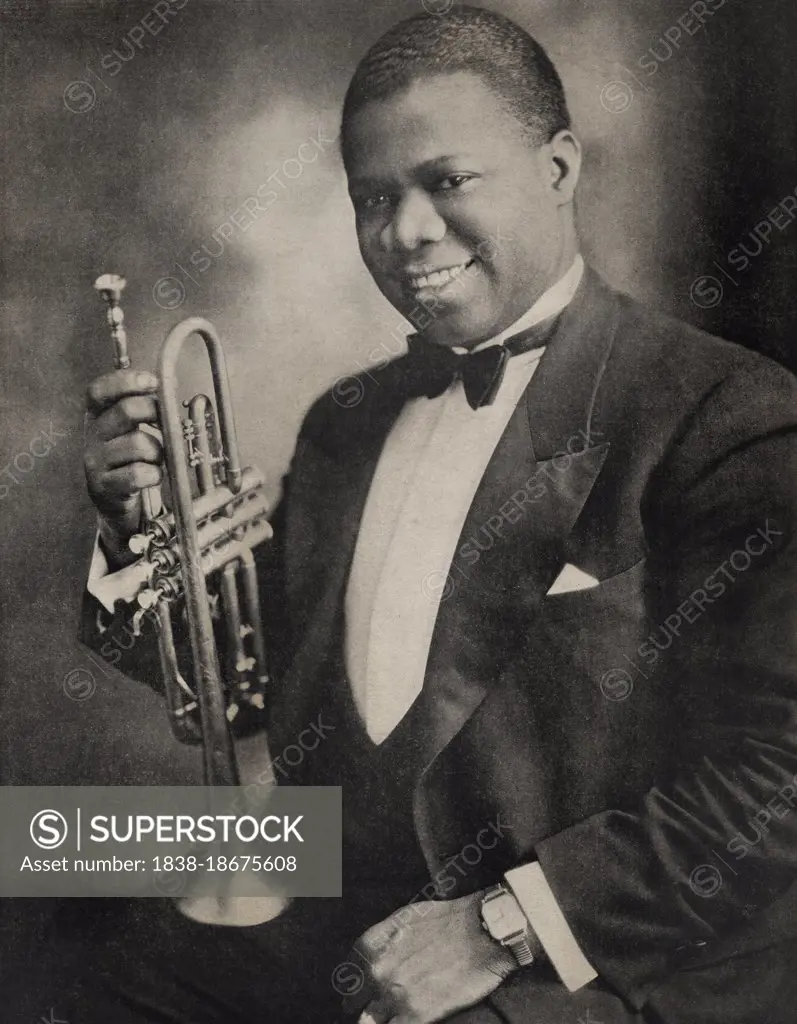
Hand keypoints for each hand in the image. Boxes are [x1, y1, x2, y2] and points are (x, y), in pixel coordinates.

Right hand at [83, 369, 161, 567]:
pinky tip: (152, 476)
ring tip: (156, 459)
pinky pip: (138, 474)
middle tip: (166, 424)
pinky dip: (153, 475)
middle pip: (126, 411)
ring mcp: (95, 461)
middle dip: (156, 413)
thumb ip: (145, 406)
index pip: (99, 390)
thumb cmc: (130, 460)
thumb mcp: (131, 430)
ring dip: (158, 451)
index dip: (126, 381)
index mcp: (96, 416)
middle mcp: (91, 435)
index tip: (152, 381)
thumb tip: (170, 383)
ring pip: (138, 443)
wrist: (115, 502)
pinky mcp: (103, 486)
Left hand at [343, 891, 518, 1023]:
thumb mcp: (405, 917)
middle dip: (359, 1005)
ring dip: (374, 1020)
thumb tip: (370, 958)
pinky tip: (402, 1023)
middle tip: (367, 1010)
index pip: (348, 973)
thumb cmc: (448, 920)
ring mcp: (394, 997)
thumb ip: (382, 939)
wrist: (482, 932)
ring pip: (368, 1022)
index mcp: (373, 946)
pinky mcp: (415, 1017)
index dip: (352, 984)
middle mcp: (377, 972)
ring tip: (386, 1018)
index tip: (357, 991)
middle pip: (353, 1000)